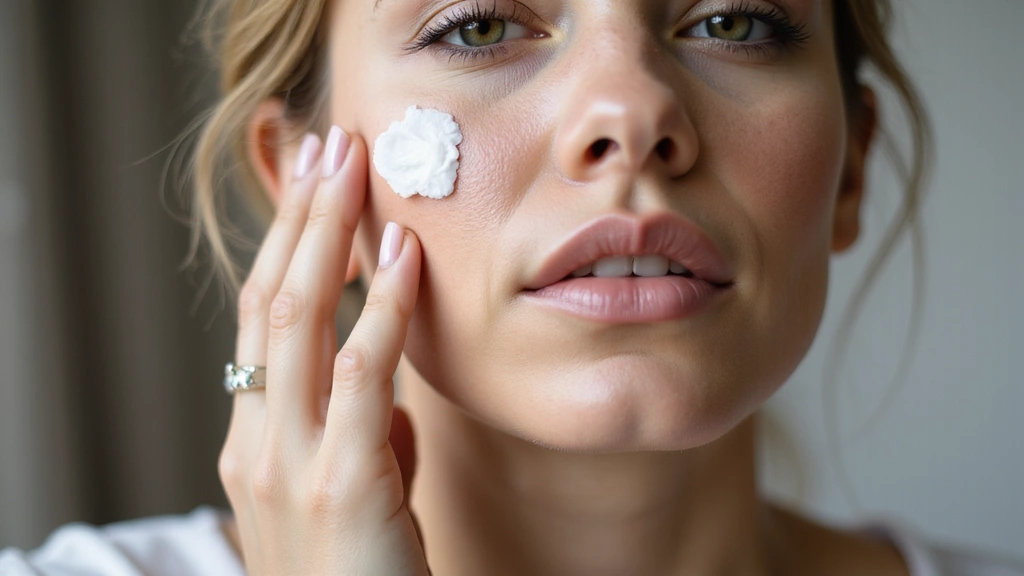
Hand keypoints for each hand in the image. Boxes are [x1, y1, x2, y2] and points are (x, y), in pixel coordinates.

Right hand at [218, 128, 429, 575]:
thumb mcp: (351, 498)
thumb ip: (361, 438)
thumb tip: (385, 390)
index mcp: (252, 443)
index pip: (260, 323)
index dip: (285, 248)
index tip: (314, 189)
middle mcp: (255, 444)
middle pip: (269, 304)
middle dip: (298, 219)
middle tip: (327, 147)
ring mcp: (288, 465)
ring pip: (299, 323)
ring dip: (328, 237)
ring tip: (353, 168)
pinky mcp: (341, 486)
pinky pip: (362, 375)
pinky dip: (384, 306)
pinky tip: (403, 255)